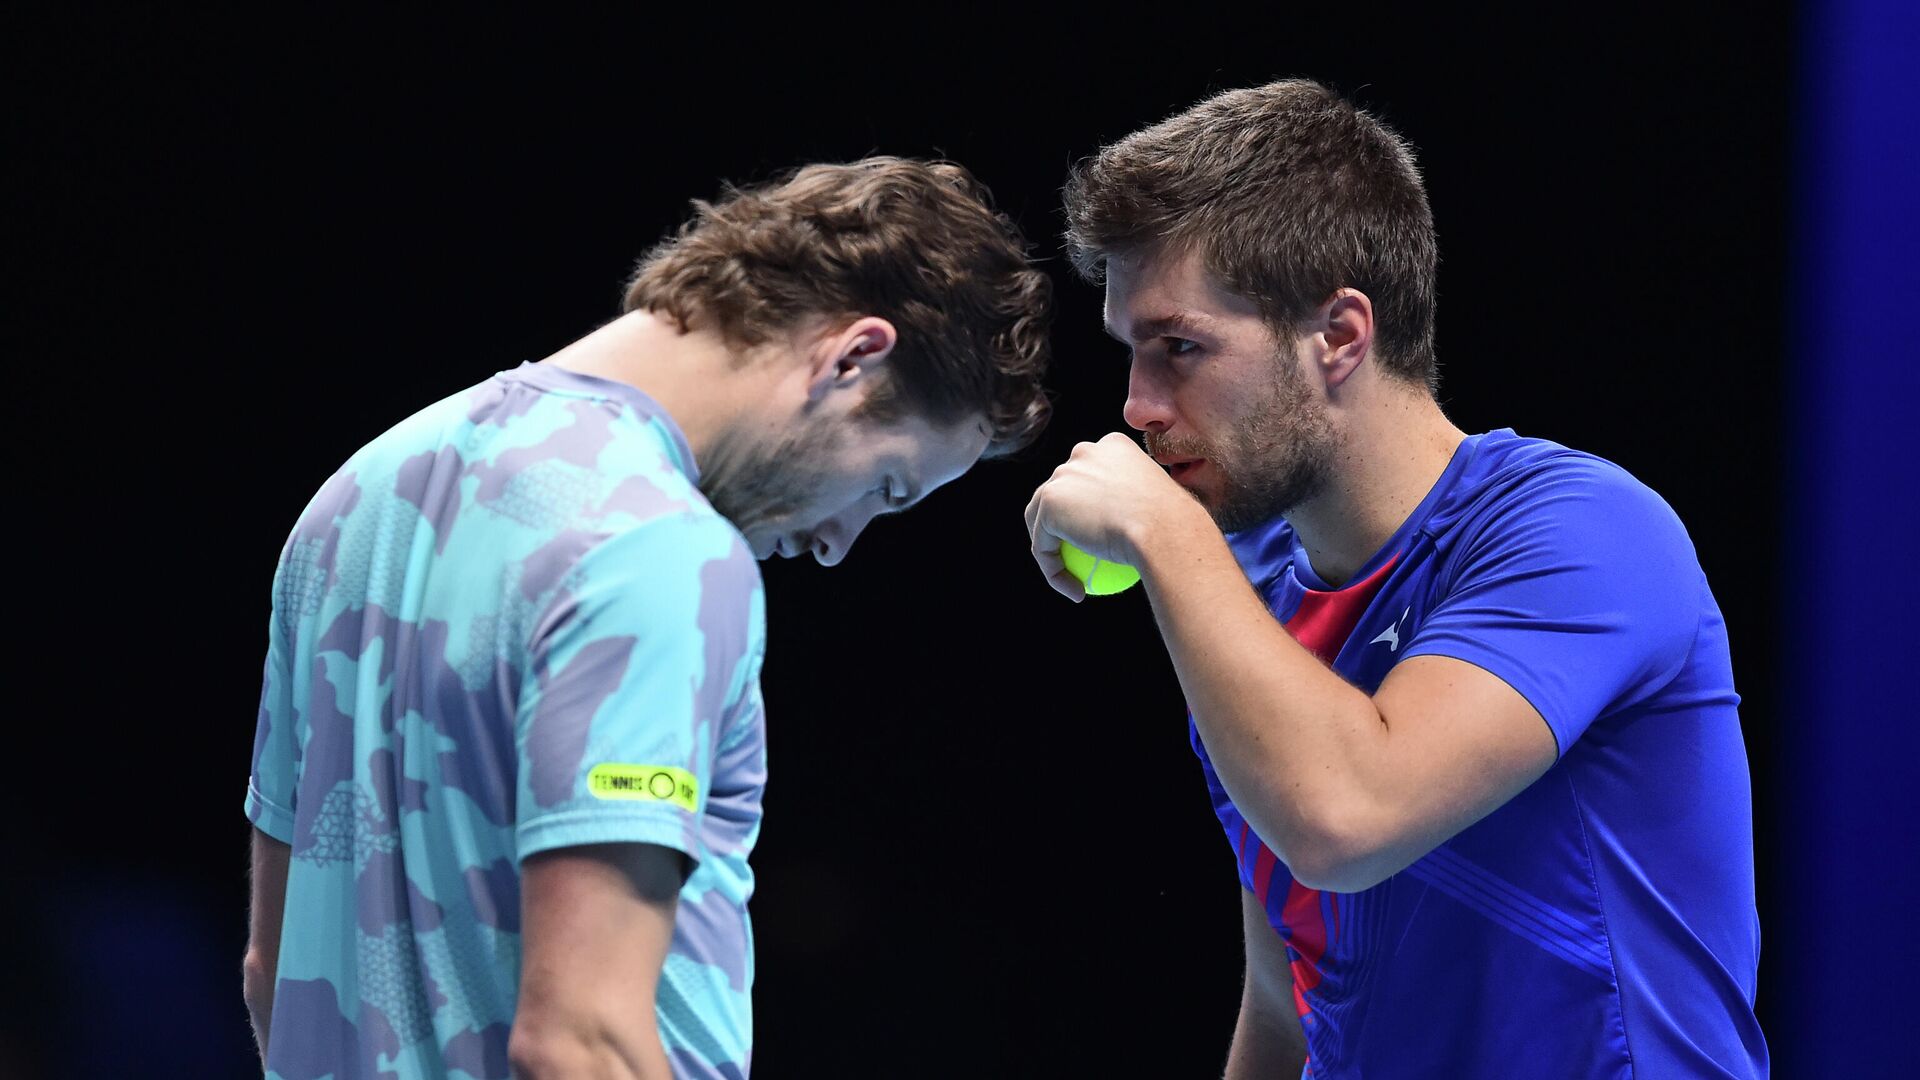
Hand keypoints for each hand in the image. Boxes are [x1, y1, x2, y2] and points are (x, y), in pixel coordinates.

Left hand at [1024, 432, 1195, 599]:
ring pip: (1044, 520)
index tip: (1102, 541)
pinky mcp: (1049, 502)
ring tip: (1077, 581)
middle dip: (1062, 525)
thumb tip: (1138, 528)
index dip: (1087, 507)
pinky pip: (1044, 546)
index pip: (1089, 477)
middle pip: (1061, 492)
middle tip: (1081, 561)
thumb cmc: (1175, 525)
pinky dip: (1055, 572)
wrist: (1166, 530)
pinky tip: (1076, 592)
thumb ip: (1141, 505)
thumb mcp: (1163, 505)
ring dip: (1055, 553)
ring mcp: (1063, 474)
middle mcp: (1084, 452)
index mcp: (1113, 446)